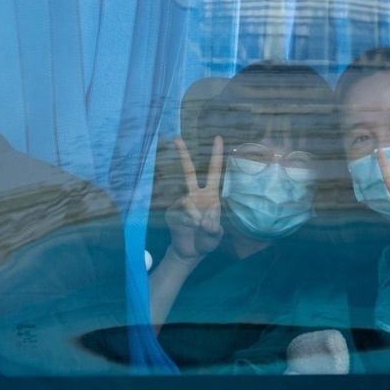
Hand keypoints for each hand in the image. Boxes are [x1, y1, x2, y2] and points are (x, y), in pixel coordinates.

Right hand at [164, 135, 223, 259]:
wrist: (190, 252)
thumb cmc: (206, 240)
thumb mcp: (216, 235)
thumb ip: (213, 228)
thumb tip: (202, 222)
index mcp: (210, 195)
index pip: (213, 172)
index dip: (216, 156)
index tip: (218, 138)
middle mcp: (195, 195)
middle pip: (188, 172)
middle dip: (182, 154)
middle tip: (176, 137)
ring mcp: (182, 202)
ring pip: (188, 202)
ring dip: (196, 217)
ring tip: (200, 228)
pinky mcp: (171, 211)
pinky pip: (181, 213)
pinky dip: (187, 222)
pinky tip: (189, 228)